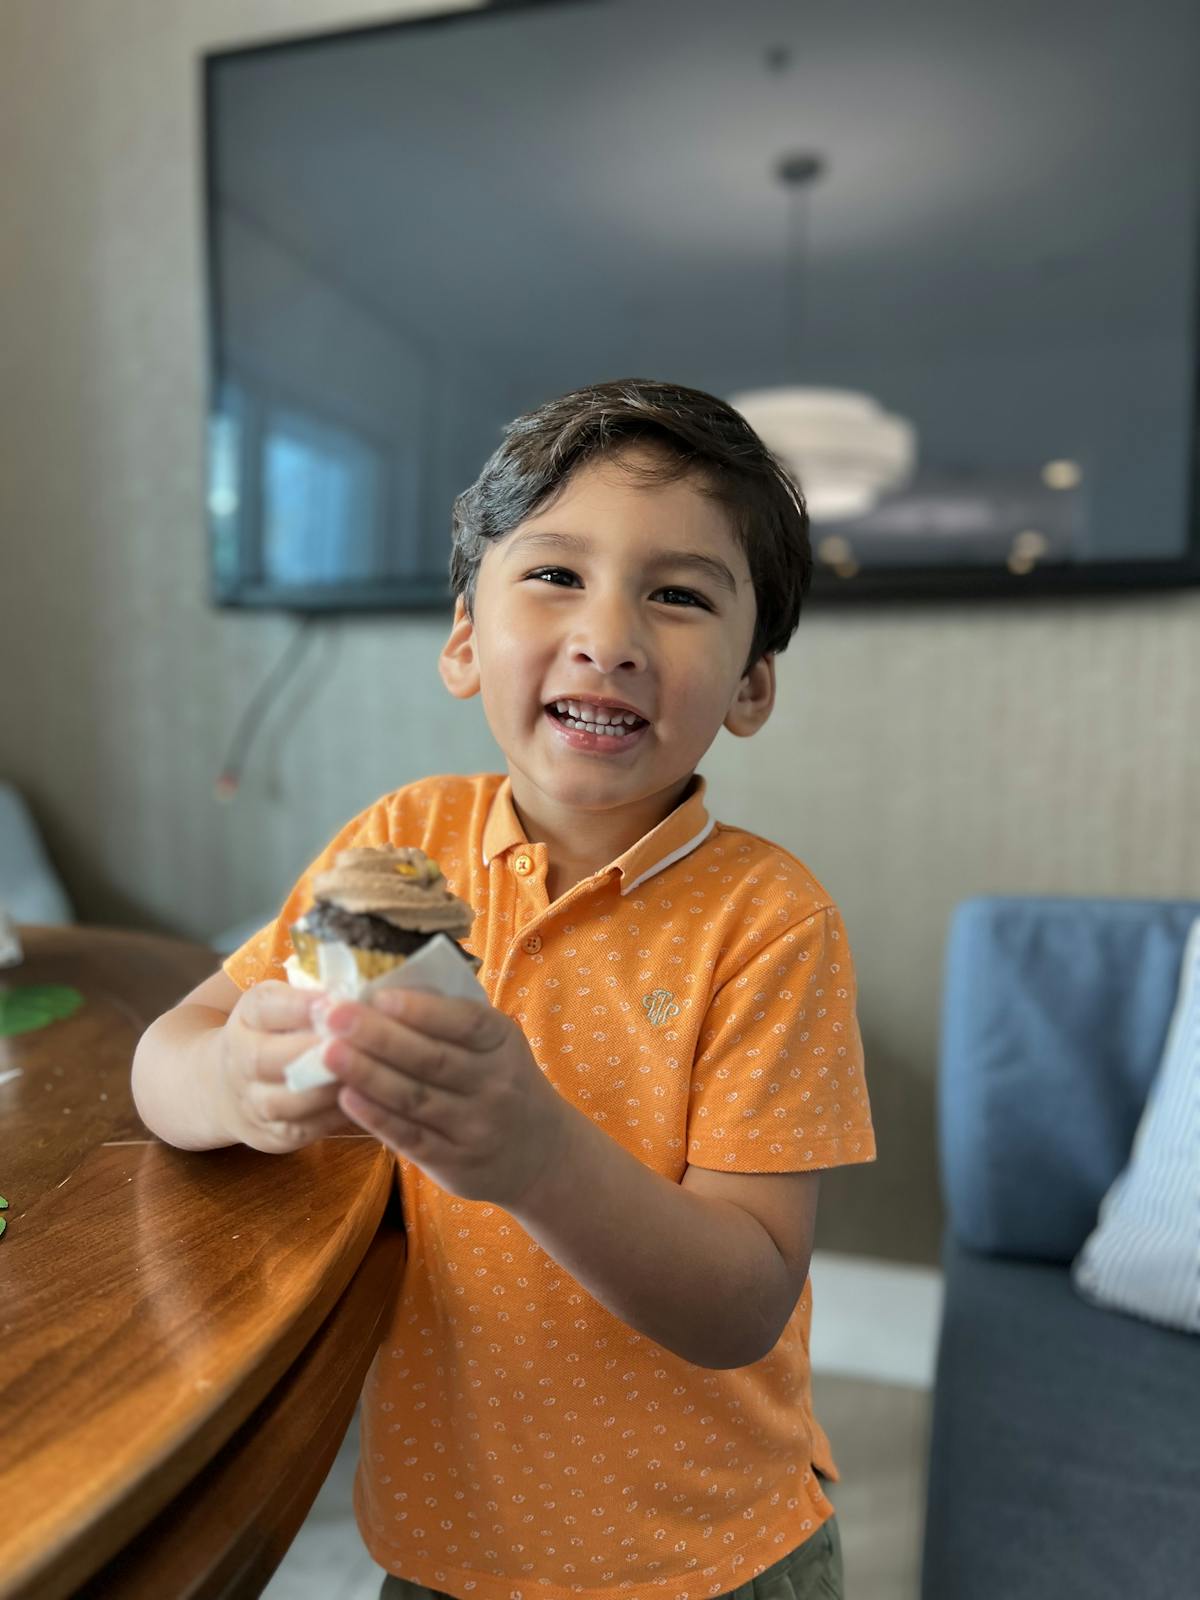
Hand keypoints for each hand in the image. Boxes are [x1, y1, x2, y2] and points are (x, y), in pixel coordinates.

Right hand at [219, 980, 359, 1153]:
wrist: (226, 1088)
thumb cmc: (273, 1034)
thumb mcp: (280, 1005)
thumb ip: (312, 996)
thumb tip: (361, 992)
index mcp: (247, 1018)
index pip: (262, 1006)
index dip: (296, 1005)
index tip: (332, 1001)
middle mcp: (240, 1061)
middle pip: (263, 1059)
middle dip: (312, 1052)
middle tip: (353, 1042)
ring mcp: (253, 1102)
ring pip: (285, 1101)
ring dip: (327, 1088)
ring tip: (365, 1073)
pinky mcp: (274, 1135)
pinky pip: (306, 1129)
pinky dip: (335, 1116)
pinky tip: (363, 1100)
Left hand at [318, 989, 575, 1206]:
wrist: (542, 1155)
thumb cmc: (502, 1083)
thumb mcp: (498, 1046)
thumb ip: (453, 1022)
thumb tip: (385, 986)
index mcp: (504, 1042)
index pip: (465, 1021)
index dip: (421, 1009)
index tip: (377, 994)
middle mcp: (495, 1084)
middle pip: (432, 1059)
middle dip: (379, 1035)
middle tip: (333, 1015)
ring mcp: (476, 1126)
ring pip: (415, 1097)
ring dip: (368, 1074)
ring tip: (327, 1052)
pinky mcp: (455, 1162)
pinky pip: (410, 1137)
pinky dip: (376, 1117)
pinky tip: (346, 1098)